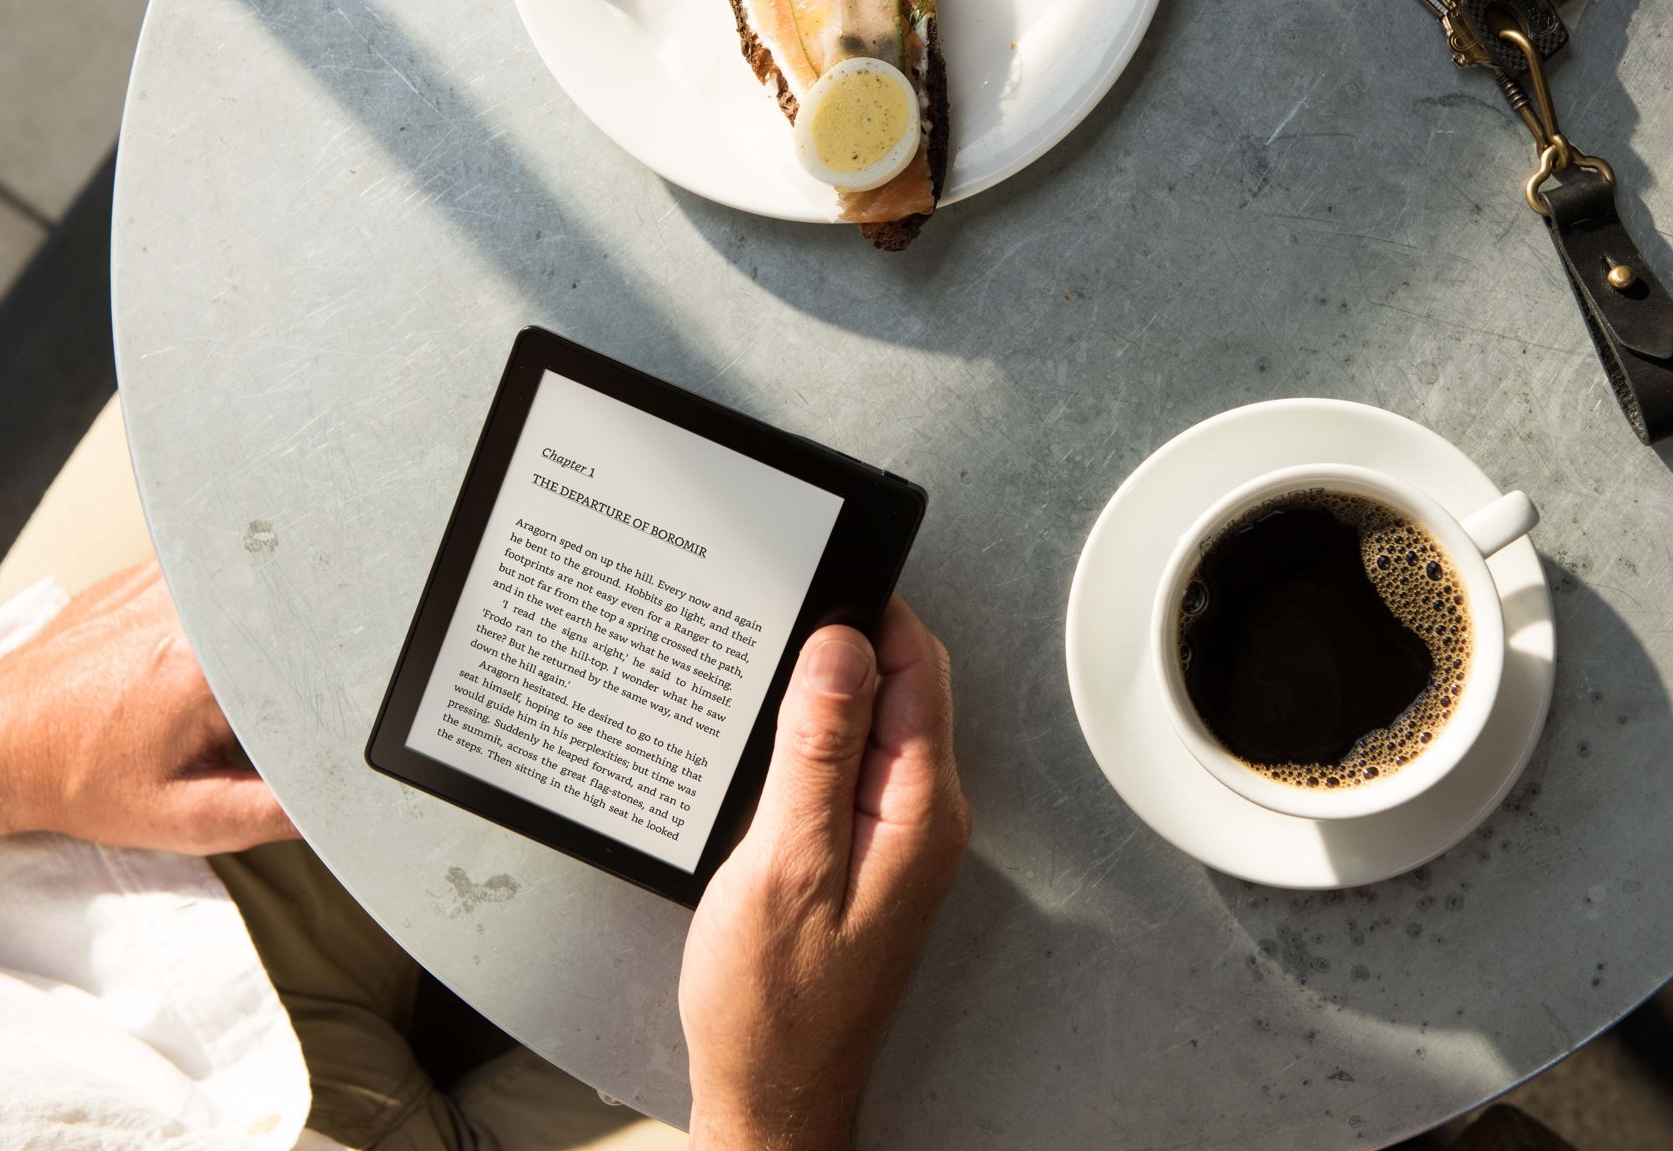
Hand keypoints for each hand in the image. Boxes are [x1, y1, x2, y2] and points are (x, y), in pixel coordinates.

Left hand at [0, 562, 298, 854]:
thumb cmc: (73, 776)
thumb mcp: (182, 819)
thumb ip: (270, 811)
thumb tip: (329, 802)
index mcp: (205, 664)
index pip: (307, 669)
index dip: (314, 708)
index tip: (290, 738)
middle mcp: (187, 606)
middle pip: (283, 633)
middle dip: (276, 685)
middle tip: (228, 730)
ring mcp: (165, 578)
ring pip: (251, 607)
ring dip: (246, 652)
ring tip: (189, 702)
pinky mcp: (147, 572)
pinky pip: (213, 591)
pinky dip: (213, 628)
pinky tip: (170, 671)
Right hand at [680, 597, 969, 1149]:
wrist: (768, 1090)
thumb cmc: (773, 1004)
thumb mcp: (784, 863)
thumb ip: (817, 750)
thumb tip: (840, 646)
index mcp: (921, 811)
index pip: (917, 669)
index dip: (867, 613)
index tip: (808, 582)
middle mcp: (922, 816)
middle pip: (896, 687)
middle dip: (837, 645)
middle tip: (764, 630)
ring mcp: (892, 835)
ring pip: (864, 724)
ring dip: (814, 694)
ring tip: (750, 687)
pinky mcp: (858, 852)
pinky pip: (841, 767)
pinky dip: (801, 742)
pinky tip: (756, 749)